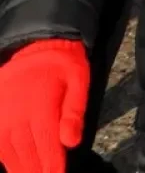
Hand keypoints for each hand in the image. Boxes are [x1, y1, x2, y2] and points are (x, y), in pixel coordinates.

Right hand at [0, 39, 89, 172]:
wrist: (36, 44)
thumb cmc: (63, 64)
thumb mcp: (78, 80)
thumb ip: (74, 112)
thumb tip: (70, 143)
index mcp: (40, 108)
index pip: (47, 146)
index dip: (52, 166)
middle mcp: (16, 115)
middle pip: (26, 153)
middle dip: (36, 170)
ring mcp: (1, 115)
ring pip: (8, 151)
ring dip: (19, 167)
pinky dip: (4, 155)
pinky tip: (11, 163)